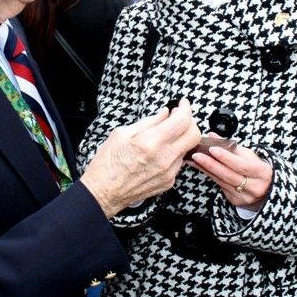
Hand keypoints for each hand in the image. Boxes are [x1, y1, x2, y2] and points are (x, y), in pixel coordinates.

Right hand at [81, 98, 200, 217]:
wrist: (103, 192)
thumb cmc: (107, 164)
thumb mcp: (122, 134)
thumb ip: (148, 122)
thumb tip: (165, 113)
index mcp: (151, 142)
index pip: (182, 121)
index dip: (185, 108)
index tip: (182, 104)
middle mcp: (164, 158)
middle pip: (194, 135)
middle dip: (189, 122)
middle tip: (177, 118)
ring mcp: (168, 172)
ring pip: (188, 148)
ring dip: (181, 138)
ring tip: (164, 136)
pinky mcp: (168, 182)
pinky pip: (179, 162)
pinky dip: (173, 153)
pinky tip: (159, 152)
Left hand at [187, 133, 272, 210]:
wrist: (267, 188)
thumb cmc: (257, 168)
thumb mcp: (249, 155)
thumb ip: (231, 146)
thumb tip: (213, 136)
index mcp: (262, 173)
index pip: (242, 165)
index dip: (226, 158)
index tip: (212, 149)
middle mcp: (255, 187)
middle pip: (229, 175)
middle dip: (211, 164)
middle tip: (197, 155)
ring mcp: (245, 197)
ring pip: (221, 182)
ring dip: (206, 170)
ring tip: (193, 160)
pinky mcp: (236, 201)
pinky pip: (220, 187)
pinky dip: (209, 176)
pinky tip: (201, 168)